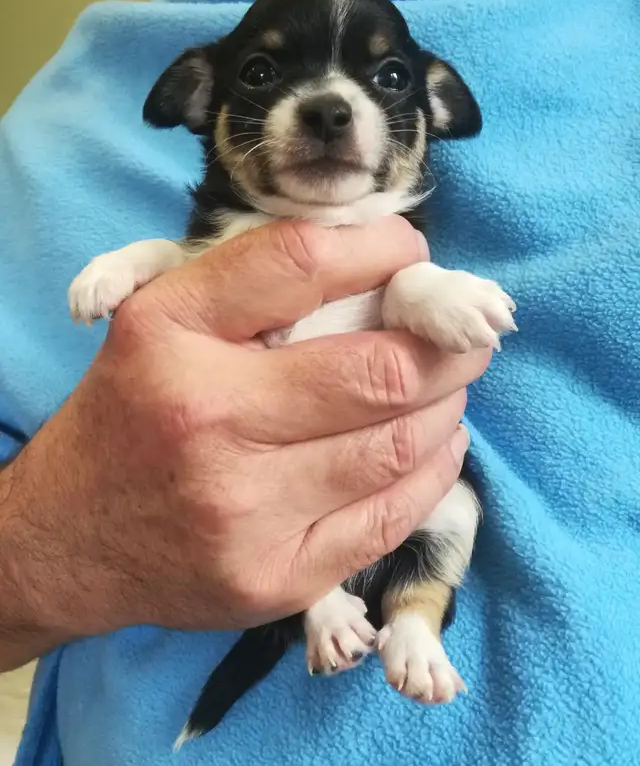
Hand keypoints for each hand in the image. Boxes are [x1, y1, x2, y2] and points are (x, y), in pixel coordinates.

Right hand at [0, 217, 488, 669]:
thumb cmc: (129, 415)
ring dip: (447, 405)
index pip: (303, 263)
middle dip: (447, 343)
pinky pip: (391, 516)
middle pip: (378, 370)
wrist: (66, 540)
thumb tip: (379, 263)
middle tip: (466, 332)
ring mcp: (244, 509)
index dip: (381, 249)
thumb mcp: (159, 323)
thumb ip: (254, 284)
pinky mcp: (276, 578)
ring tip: (448, 386)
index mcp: (170, 332)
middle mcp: (207, 418)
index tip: (410, 252)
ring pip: (398, 445)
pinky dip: (433, 470)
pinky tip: (431, 446)